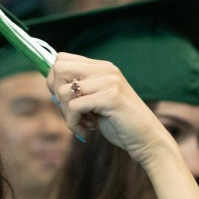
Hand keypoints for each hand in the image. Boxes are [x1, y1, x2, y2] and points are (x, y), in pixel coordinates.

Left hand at [47, 53, 173, 165]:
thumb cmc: (119, 122)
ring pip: (63, 92)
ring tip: (82, 124)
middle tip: (69, 112)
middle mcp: (105, 69)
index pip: (62, 59)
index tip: (62, 99)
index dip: (53, 80)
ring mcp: (109, 82)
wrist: (147, 139)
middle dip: (56, 93)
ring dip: (67, 114)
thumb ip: (79, 89)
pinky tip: (87, 130)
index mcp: (101, 67)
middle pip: (58, 68)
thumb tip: (51, 85)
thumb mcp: (96, 100)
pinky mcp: (110, 97)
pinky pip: (74, 107)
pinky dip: (74, 123)